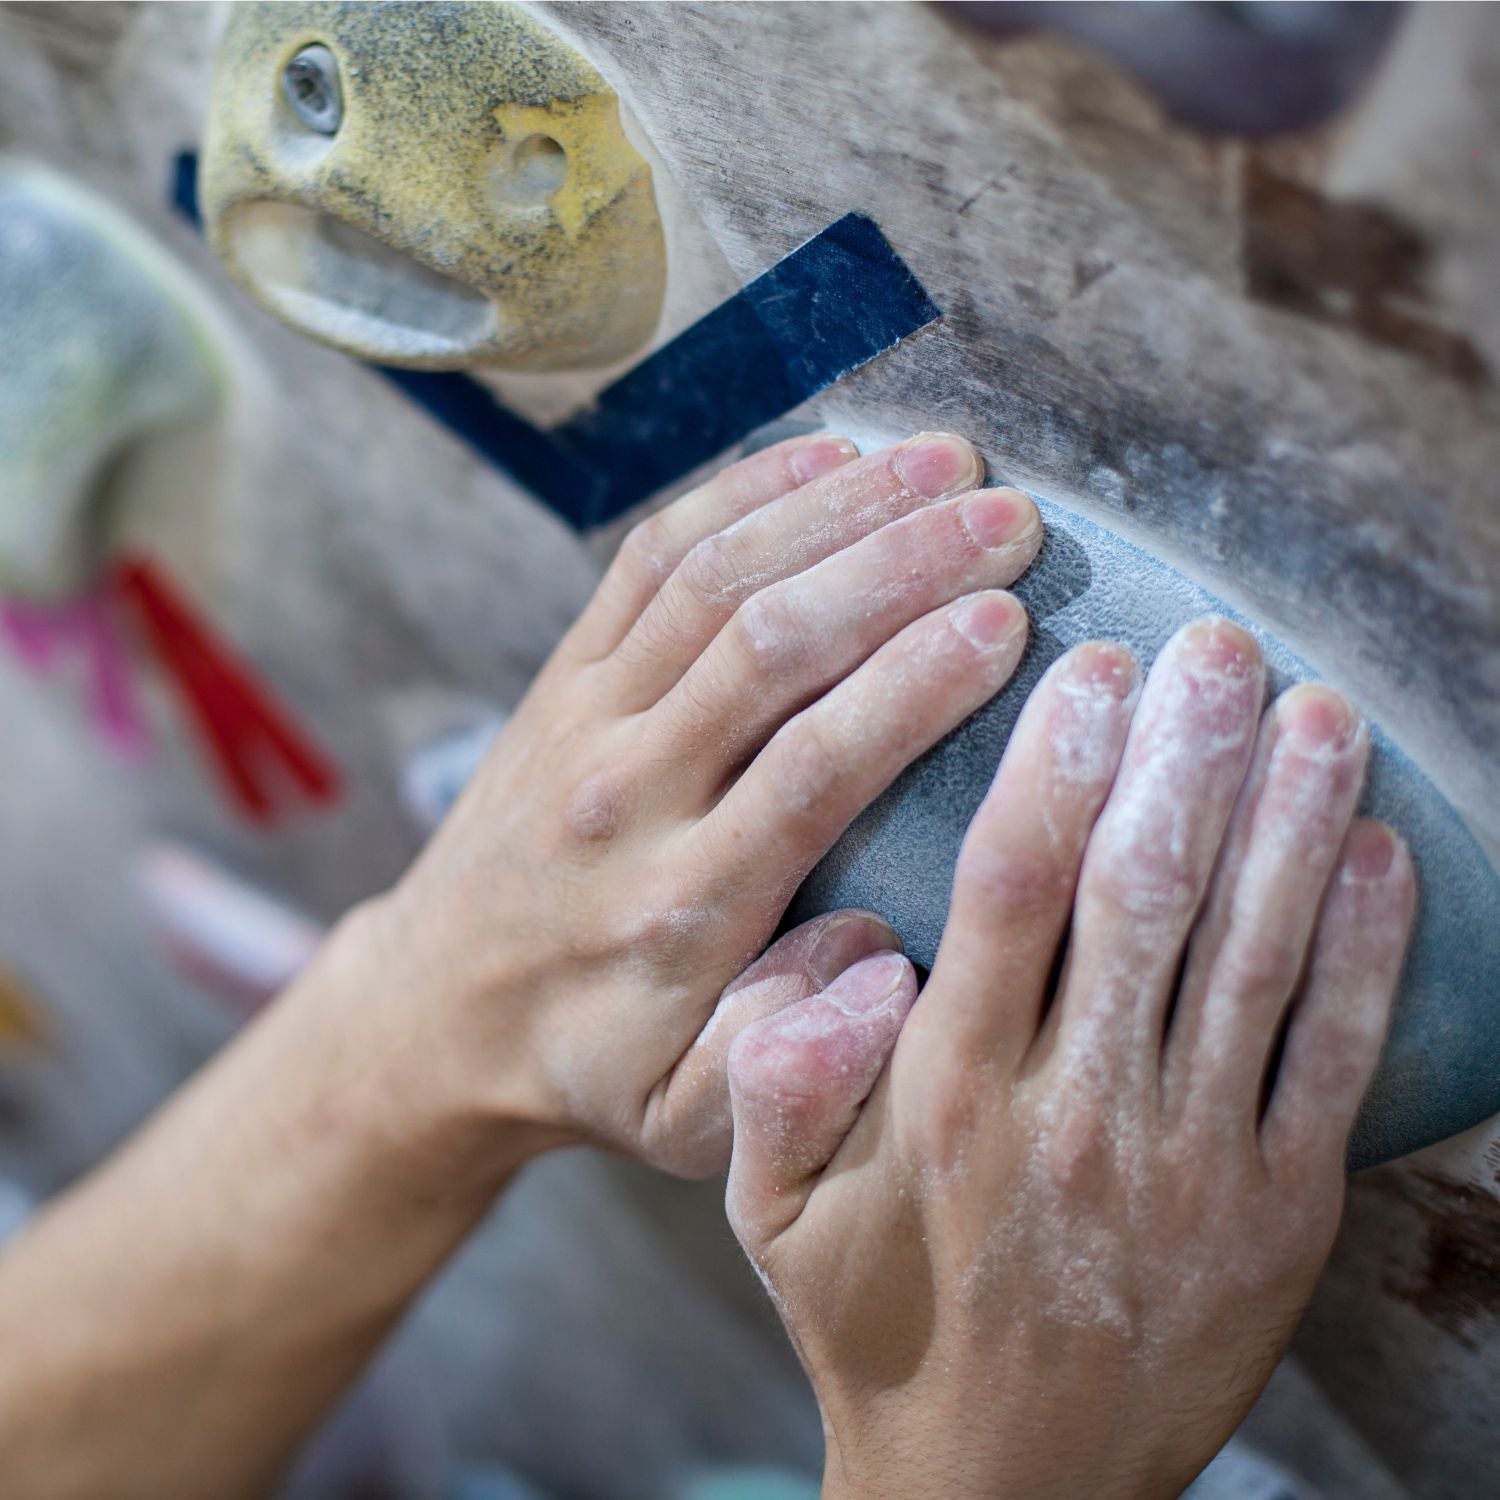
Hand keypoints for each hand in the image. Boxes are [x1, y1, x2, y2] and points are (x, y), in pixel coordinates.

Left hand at [376, 431, 1042, 1173]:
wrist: (436, 1012)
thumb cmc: (589, 1063)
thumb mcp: (687, 1119)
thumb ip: (791, 1053)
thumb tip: (891, 952)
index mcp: (681, 906)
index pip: (812, 767)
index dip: (914, 683)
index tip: (1008, 624)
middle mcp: (627, 795)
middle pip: (769, 645)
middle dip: (899, 566)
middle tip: (1008, 518)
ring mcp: (586, 720)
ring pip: (713, 578)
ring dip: (835, 507)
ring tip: (945, 460)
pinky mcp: (563, 675)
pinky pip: (648, 559)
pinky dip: (738, 493)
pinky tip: (826, 453)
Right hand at [725, 619, 1415, 1499]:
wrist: (1003, 1489)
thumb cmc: (880, 1323)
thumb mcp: (773, 1214)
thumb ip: (776, 1080)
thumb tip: (842, 958)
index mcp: (951, 1089)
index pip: (1014, 887)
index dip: (1057, 762)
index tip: (1088, 667)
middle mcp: (1076, 1107)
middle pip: (1148, 894)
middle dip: (1188, 753)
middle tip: (1217, 646)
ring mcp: (1191, 1161)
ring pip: (1256, 954)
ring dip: (1293, 820)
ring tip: (1317, 709)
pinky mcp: (1277, 1212)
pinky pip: (1334, 1058)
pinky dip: (1369, 949)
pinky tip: (1384, 852)